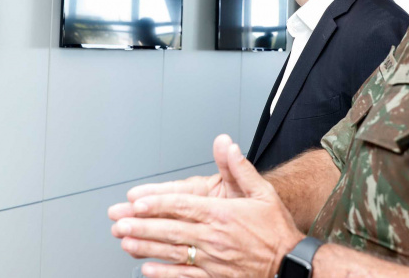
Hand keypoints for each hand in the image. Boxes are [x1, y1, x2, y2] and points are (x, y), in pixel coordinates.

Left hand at [111, 141, 304, 277]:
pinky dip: (165, 274)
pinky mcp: (215, 277)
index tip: (137, 203)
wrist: (290, 264)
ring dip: (147, 248)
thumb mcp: (262, 192)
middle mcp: (214, 237)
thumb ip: (240, 168)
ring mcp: (213, 260)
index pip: (183, 206)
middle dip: (142, 226)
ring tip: (125, 242)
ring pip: (173, 252)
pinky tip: (146, 270)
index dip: (158, 204)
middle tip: (119, 222)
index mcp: (222, 214)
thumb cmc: (275, 228)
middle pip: (172, 230)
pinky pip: (185, 276)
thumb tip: (227, 144)